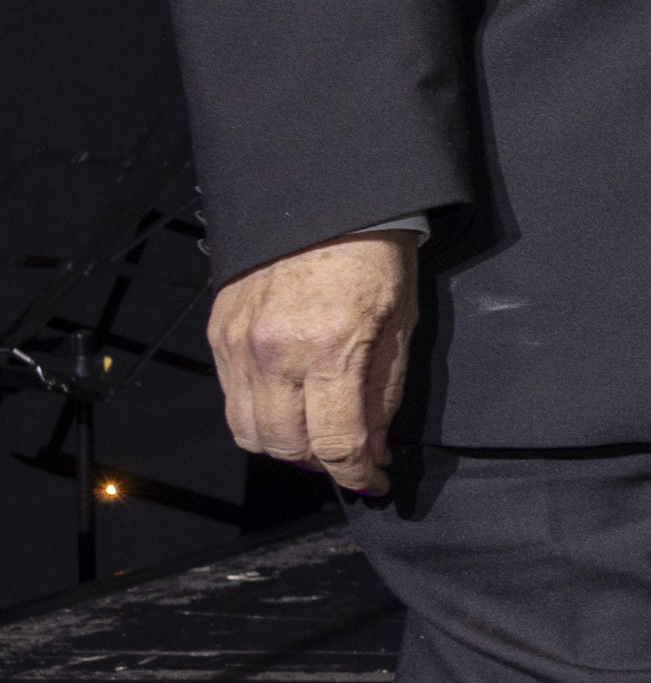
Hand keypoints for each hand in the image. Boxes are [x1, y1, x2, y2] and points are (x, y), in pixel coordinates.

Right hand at [211, 227, 419, 493]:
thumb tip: (374, 446)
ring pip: (248, 431)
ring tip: (316, 433)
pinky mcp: (217, 334)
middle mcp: (274, 353)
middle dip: (321, 462)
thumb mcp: (401, 324)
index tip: (373, 482)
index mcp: (329, 349)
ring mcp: (238, 345)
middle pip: (285, 446)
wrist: (322, 200)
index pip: (335, 442)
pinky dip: (258, 415)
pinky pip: (231, 399)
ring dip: (284, 445)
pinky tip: (288, 404)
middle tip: (348, 455)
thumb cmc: (374, 254)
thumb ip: (384, 392)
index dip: (357, 473)